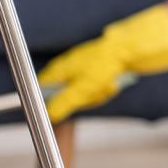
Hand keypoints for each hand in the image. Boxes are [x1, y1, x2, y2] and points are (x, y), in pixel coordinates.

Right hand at [38, 5, 167, 122]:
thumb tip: (48, 116)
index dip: (48, 104)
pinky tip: (110, 83)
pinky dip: (102, 90)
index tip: (60, 109)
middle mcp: (65, 71)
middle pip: (63, 98)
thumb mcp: (81, 90)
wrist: (127, 50)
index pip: (40, 92)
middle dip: (82, 100)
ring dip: (95, 95)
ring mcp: (79, 72)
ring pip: (80, 96)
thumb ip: (62, 104)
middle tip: (92, 93)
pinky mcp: (91, 74)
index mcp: (57, 71)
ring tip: (105, 85)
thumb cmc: (104, 64)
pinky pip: (92, 91)